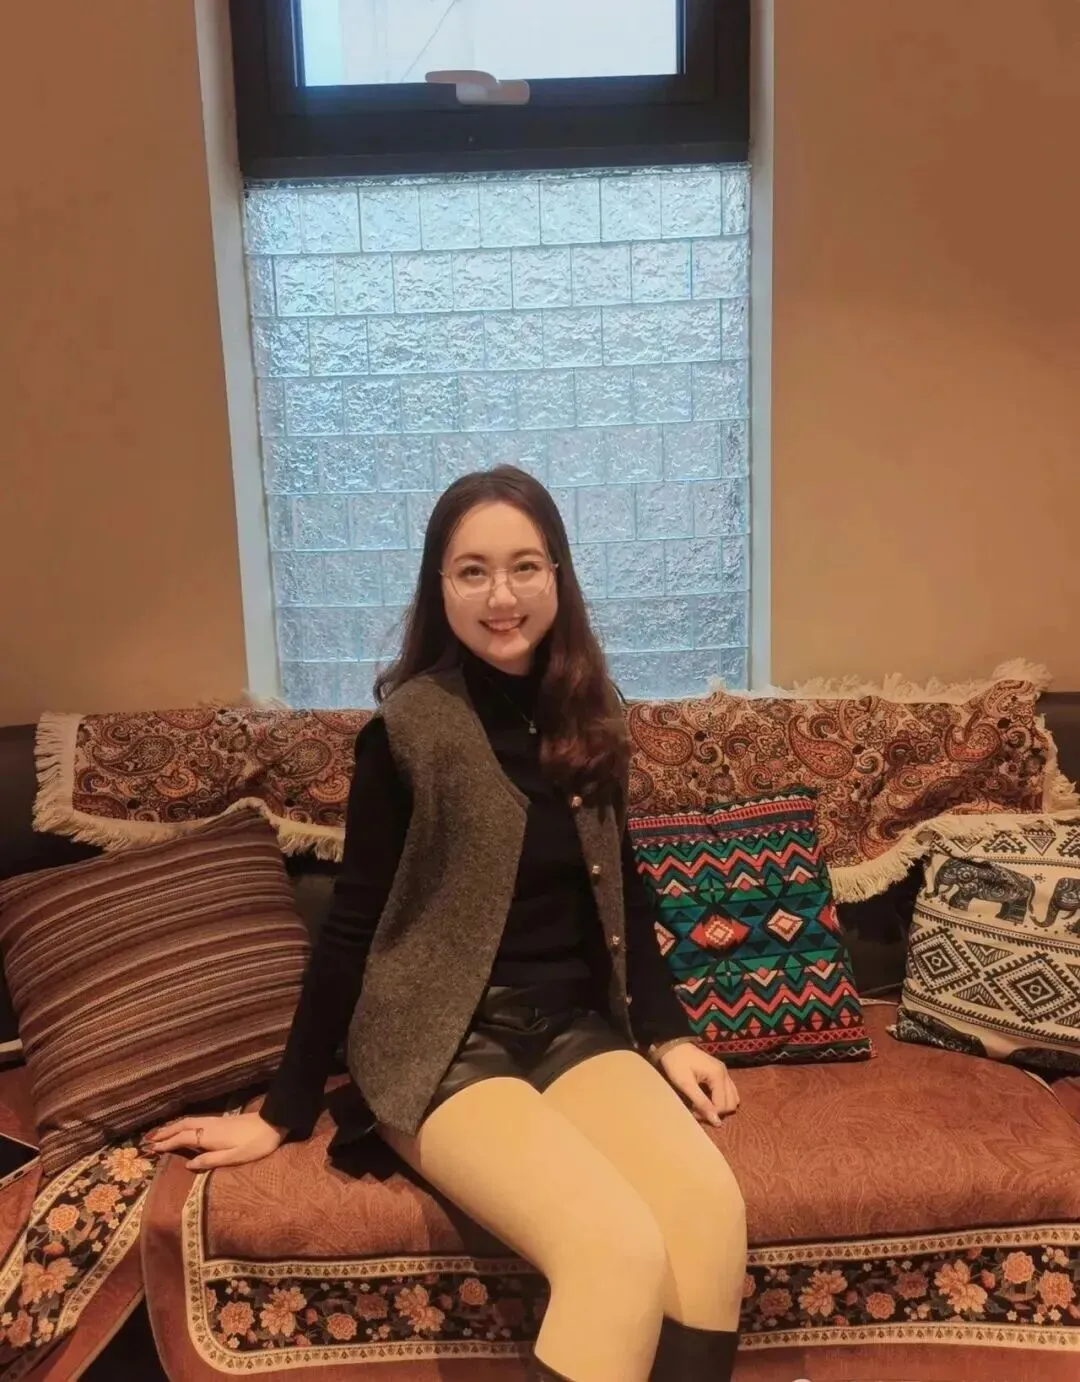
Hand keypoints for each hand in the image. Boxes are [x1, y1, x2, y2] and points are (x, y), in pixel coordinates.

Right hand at [143, 1112, 284, 1171]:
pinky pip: (196, 1120)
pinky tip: (185, 1128)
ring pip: (189, 1121)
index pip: (183, 1138)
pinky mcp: (222, 1120)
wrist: (274, 1122)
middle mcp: (210, 1125)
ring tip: (162, 1133)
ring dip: (174, 1126)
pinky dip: (184, 1124)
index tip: (152, 1148)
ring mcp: (216, 1121)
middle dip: (166, 1132)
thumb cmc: (256, 1144)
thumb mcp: (235, 1157)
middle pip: (183, 1126)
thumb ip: (211, 1160)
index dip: (167, 1143)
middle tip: (150, 1139)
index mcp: (210, 1136)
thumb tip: (188, 1164)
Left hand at [658, 1044, 739, 1126]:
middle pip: (731, 1103)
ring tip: (703, 1106)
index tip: (694, 1112)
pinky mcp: (720, 1072)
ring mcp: (724, 1072)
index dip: (710, 1113)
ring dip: (720, 1106)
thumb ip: (701, 1102)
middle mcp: (725, 1073)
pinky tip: (708, 1099)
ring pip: (733, 1097)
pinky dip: (721, 1099)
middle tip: (698, 1110)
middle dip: (716, 1111)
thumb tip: (716, 1122)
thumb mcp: (686, 1084)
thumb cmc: (676, 1064)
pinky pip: (728, 1091)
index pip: (723, 1105)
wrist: (673, 1045)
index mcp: (718, 1075)